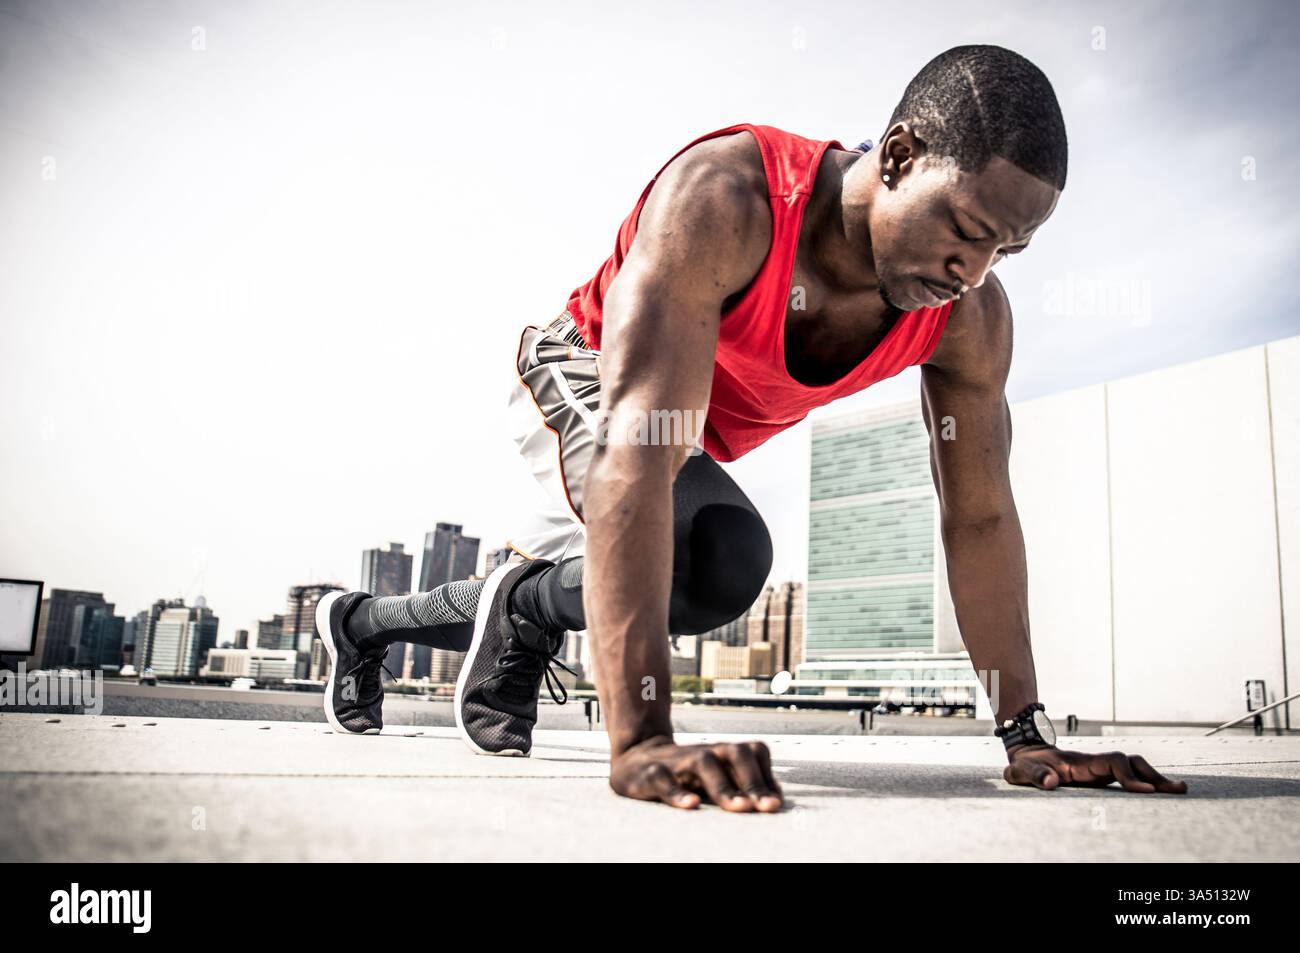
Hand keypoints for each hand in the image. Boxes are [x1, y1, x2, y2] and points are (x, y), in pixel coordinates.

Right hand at [609, 736, 783, 811]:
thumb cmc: (686, 776)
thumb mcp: (716, 778)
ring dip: (724, 786)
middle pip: (735, 752)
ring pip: (704, 762)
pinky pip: (664, 779)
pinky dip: (678, 792)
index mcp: (723, 754)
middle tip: (766, 808)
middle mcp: (705, 753)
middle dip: (753, 780)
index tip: (776, 804)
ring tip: (740, 808)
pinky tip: (691, 806)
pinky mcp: (650, 774)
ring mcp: (678, 761)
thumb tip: (777, 800)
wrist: (636, 760)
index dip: (768, 775)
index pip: (754, 751)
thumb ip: (743, 785)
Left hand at [1004, 744, 1188, 793]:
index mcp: (1080, 762)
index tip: (1145, 791)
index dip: (1129, 775)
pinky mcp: (1101, 776)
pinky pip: (1128, 776)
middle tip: (1179, 790)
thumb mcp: (1022, 770)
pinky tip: (1160, 792)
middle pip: (1132, 762)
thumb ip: (1034, 775)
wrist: (1026, 753)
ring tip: (1180, 791)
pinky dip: (1145, 782)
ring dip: (1155, 778)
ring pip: (1134, 768)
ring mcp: (1100, 769)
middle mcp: (1095, 763)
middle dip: (1155, 775)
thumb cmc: (1025, 764)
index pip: (1113, 763)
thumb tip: (1051, 783)